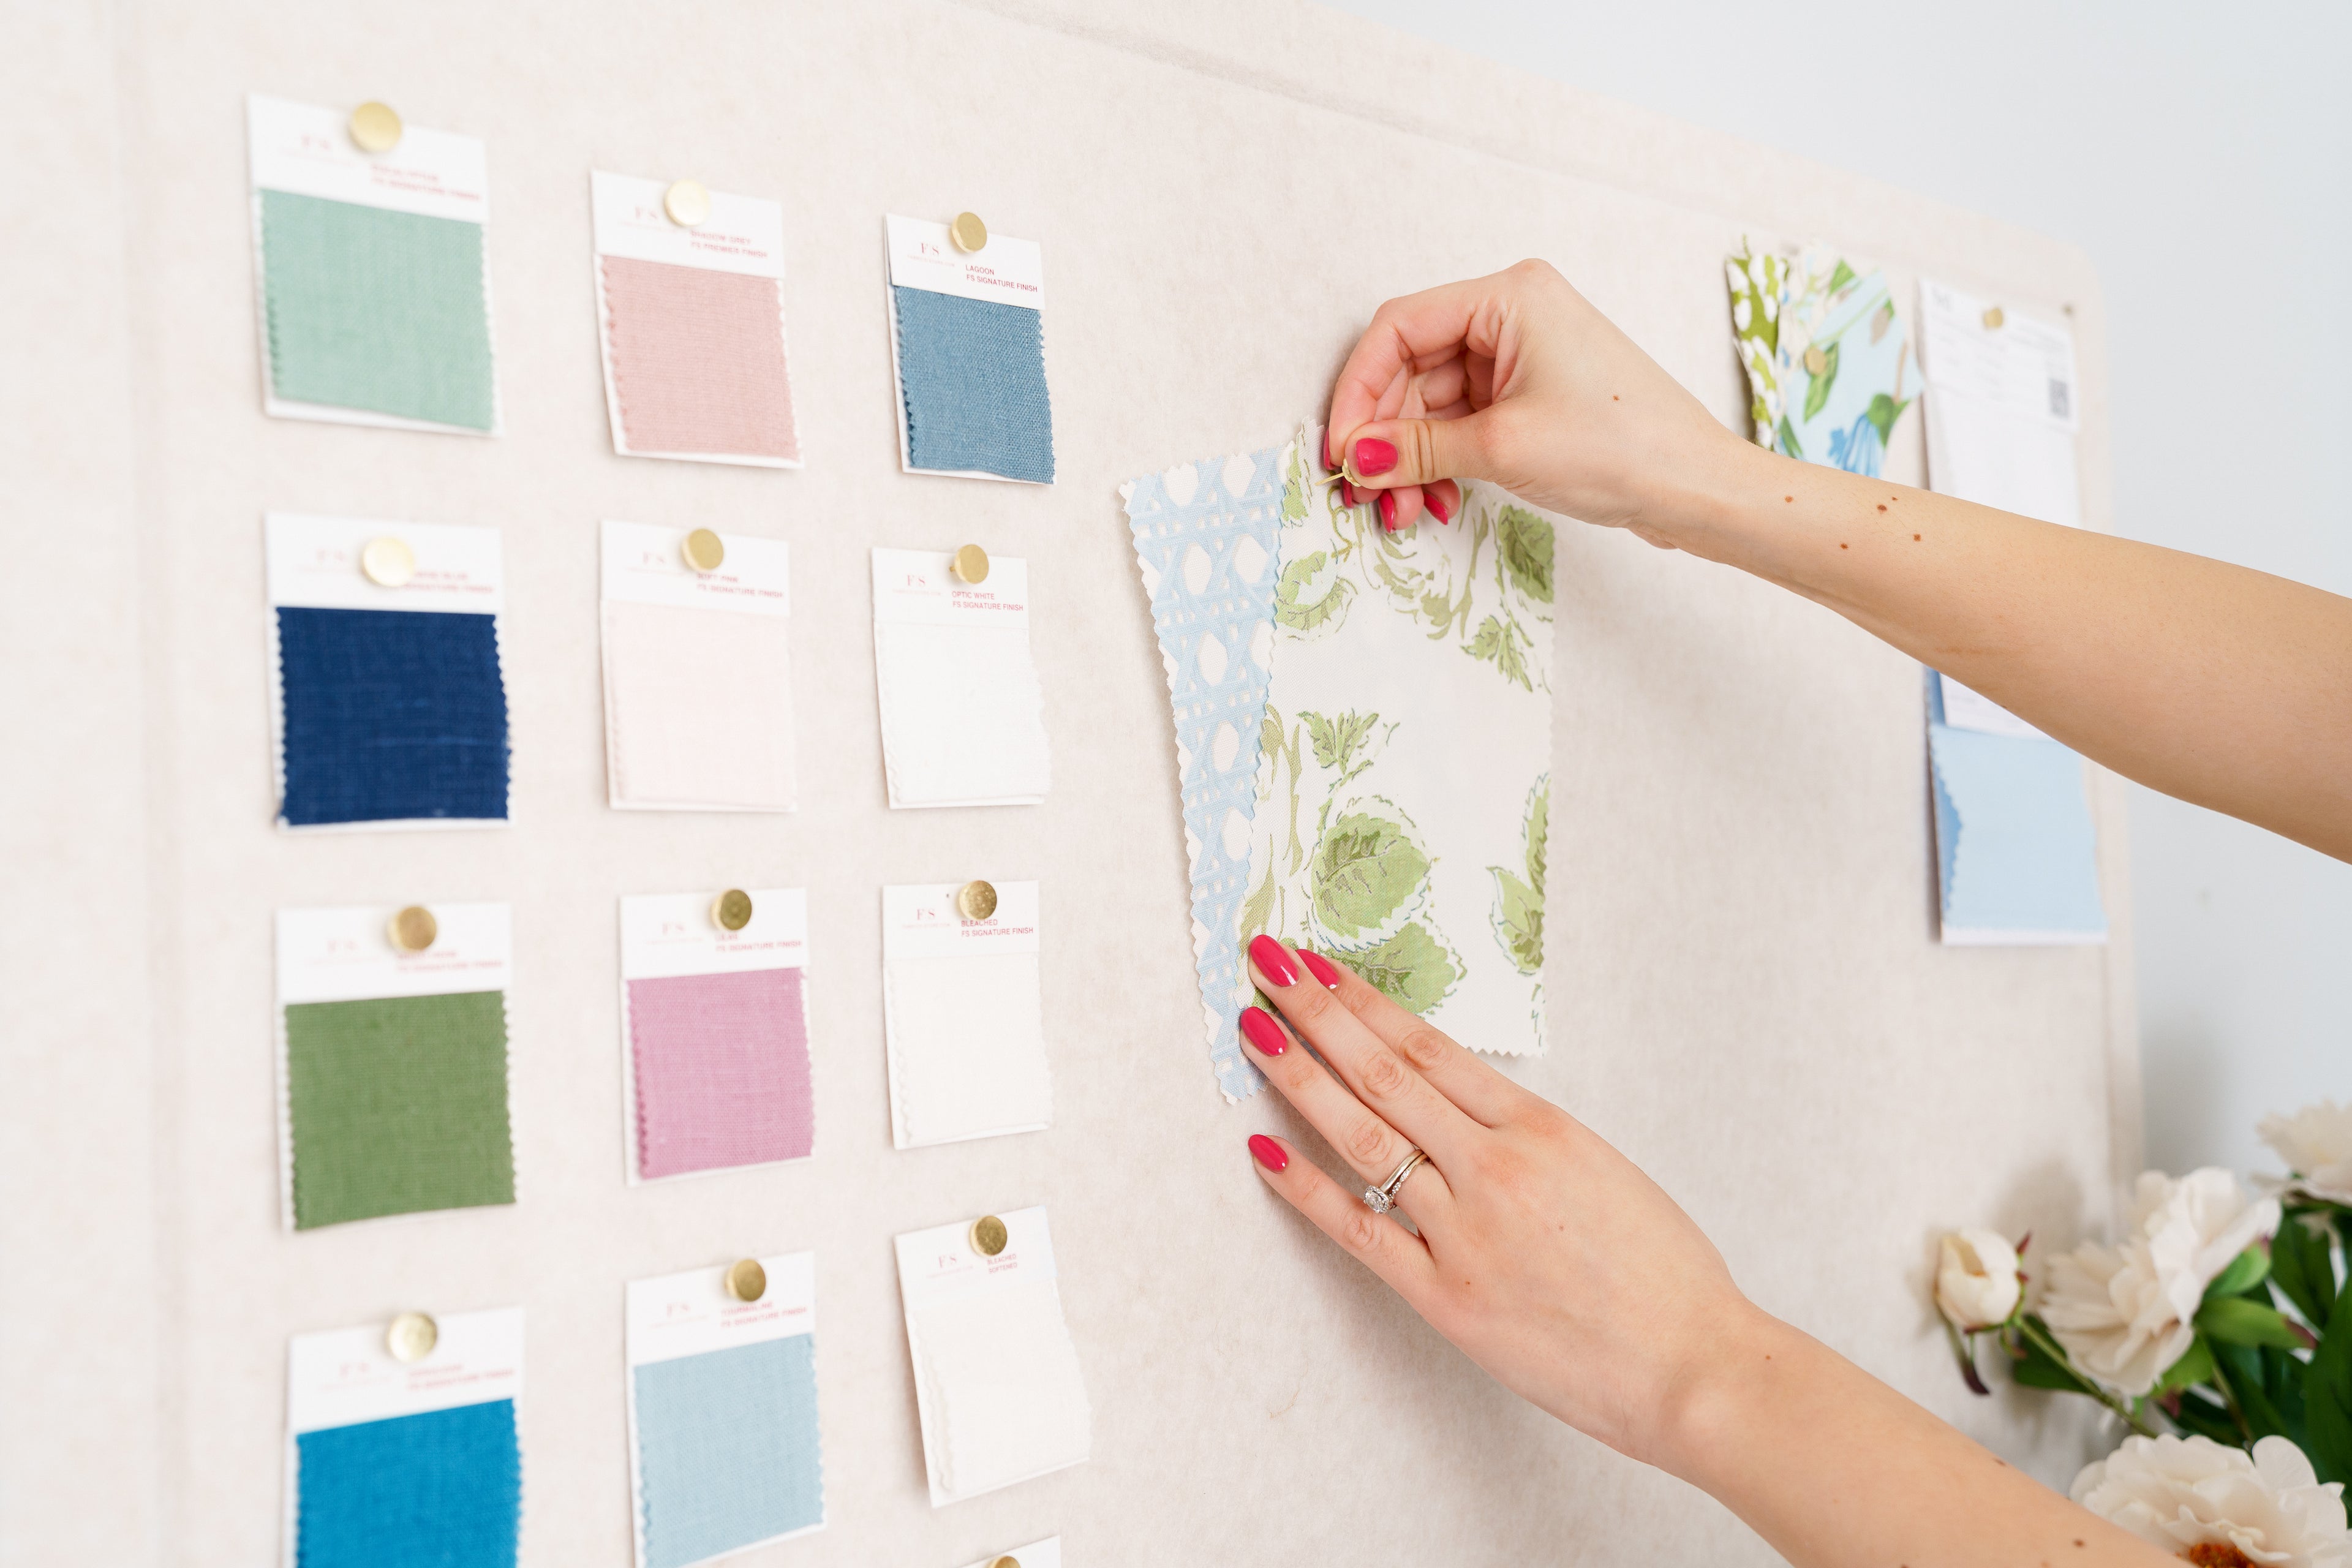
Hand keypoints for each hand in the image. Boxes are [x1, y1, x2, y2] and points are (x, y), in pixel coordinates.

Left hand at [1238, 932, 1757, 1468]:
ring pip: (1364, 1139)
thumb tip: (1460, 1114)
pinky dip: (1307, 1190)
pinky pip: (1361, 1232)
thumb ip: (1528, 1140)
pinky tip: (1264, 1151)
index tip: (1322, 968)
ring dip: (1300, 1079)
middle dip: (1317, 1015)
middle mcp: (1496, 1168)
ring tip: (1253, 1032)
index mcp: (1542, 1128)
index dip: (1366, 1003)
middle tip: (1266, 965)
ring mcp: (1466, 1232)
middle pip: (1385, 1074)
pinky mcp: (1446, 1298)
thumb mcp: (1603, 1172)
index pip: (1429, 1047)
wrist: (1694, 1367)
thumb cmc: (1665, 1276)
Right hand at [1324, 259, 1747, 541]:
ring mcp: (1523, 355)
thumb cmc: (1621, 449)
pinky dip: (1442, 461)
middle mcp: (1514, 314)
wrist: (1695, 488)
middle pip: (1412, 368)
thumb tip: (1355, 458)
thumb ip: (1416, 448)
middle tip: (1365, 494)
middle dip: (1384, 435)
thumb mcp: (1502, 447)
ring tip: (1403, 510)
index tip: (1340, 449)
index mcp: (1510, 297)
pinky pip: (1463, 421)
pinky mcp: (1532, 395)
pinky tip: (1435, 499)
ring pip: (1433, 402)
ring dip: (1410, 458)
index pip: (1399, 328)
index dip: (1358, 389)